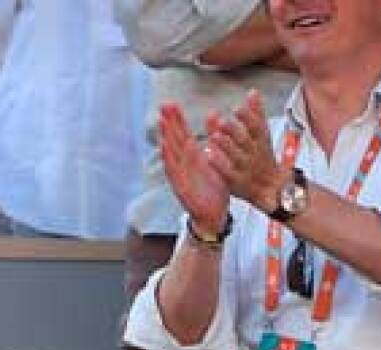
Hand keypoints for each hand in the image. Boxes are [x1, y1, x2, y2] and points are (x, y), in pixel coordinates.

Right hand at [156, 101, 230, 235]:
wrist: (214, 215)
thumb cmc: (214, 189)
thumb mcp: (218, 160)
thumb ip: (215, 139)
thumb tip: (214, 115)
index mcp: (193, 157)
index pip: (182, 134)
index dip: (176, 119)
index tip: (171, 103)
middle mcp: (184, 164)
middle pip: (174, 140)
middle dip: (169, 123)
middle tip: (163, 105)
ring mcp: (181, 175)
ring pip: (172, 154)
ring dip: (166, 137)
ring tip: (163, 122)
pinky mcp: (181, 187)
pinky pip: (174, 172)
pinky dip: (168, 159)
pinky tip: (165, 148)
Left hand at [205, 92, 283, 215]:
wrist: (271, 189)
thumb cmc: (262, 157)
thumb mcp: (262, 135)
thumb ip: (256, 114)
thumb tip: (253, 91)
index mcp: (261, 141)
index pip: (256, 127)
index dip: (247, 117)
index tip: (236, 108)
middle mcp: (254, 154)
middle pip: (246, 141)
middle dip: (235, 131)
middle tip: (222, 122)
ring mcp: (246, 169)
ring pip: (237, 157)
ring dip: (226, 146)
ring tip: (214, 136)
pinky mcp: (238, 183)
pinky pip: (229, 174)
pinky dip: (220, 165)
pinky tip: (209, 157)